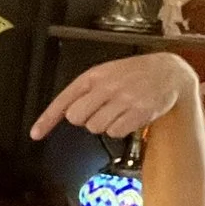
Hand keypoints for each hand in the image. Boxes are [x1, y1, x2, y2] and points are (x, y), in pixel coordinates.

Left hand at [30, 52, 200, 140]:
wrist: (169, 71)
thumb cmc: (133, 73)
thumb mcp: (106, 73)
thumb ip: (85, 91)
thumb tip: (64, 114)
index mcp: (94, 76)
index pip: (64, 100)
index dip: (47, 119)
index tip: (35, 134)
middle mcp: (107, 87)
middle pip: (77, 118)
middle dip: (85, 118)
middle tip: (100, 109)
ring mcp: (123, 100)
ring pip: (96, 127)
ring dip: (104, 124)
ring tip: (119, 109)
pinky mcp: (139, 112)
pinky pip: (115, 132)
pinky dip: (120, 129)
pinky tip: (129, 116)